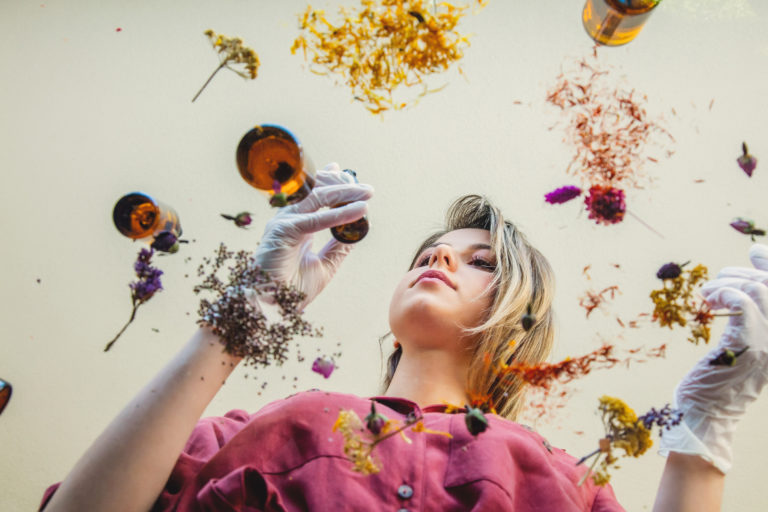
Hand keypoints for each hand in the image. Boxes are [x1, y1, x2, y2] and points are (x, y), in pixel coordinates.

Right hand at [253, 163, 373, 308]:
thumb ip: (339, 246)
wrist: (271, 306)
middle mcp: (288, 219)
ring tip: (367, 193)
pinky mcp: (284, 230)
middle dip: (343, 185)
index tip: (349, 177)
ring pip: (318, 198)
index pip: (314, 196)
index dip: (331, 184)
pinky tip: (359, 210)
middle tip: (367, 188)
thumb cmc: (292, 289)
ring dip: (345, 193)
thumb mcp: (325, 264)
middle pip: (317, 191)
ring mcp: (284, 222)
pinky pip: (317, 219)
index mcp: (295, 224)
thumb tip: (358, 231)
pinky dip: (340, 214)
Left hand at [659, 244, 767, 472]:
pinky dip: (725, 292)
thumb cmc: (718, 379)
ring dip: (730, 281)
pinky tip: (709, 300)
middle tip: (718, 281)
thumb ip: (749, 314)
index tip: (754, 251)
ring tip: (709, 291)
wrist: (706, 414)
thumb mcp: (740, 343)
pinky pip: (745, 303)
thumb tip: (743, 277)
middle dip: (744, 273)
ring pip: (761, 289)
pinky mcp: (749, 344)